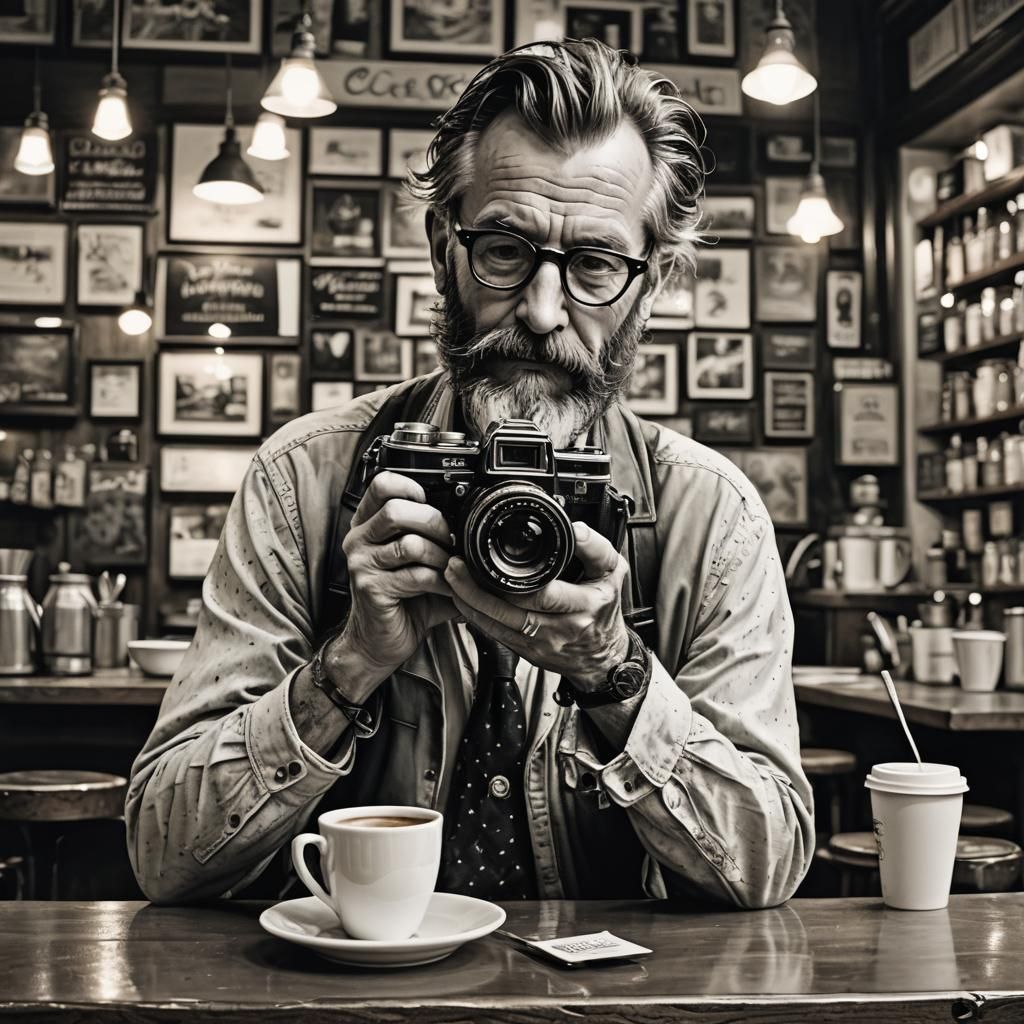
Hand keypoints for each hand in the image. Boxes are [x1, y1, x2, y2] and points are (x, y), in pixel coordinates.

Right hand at [334, 472, 457, 690]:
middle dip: (434, 523)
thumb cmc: (400, 602)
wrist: (378, 643)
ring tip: (451, 568)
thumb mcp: (418, 565)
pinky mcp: (371, 588)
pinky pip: (415, 576)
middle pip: (397, 509)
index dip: (411, 487)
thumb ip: (437, 542)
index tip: (431, 504)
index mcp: (367, 526)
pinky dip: (440, 582)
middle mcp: (358, 540)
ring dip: (441, 556)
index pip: (381, 485)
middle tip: (451, 541)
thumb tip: (476, 528)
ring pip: (410, 544)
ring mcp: (362, 564)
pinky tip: (448, 588)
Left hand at [444, 521, 630, 690]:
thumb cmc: (605, 610)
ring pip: (498, 624)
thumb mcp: (613, 572)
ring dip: (471, 601)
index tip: (490, 557)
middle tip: (456, 564)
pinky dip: (475, 617)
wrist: (603, 658)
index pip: (545, 593)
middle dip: (479, 588)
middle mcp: (560, 627)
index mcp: (583, 606)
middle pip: (512, 610)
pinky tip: (462, 601)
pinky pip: (495, 635)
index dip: (514, 580)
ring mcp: (541, 643)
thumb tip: (574, 527)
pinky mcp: (527, 653)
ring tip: (452, 578)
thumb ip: (596, 547)